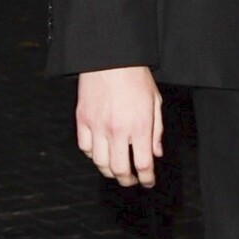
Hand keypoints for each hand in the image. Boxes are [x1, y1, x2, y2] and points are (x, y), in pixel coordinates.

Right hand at [77, 66, 162, 186]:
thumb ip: (156, 131)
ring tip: (116, 170)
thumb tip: (155, 154)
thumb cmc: (136, 77)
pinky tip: (101, 153)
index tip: (148, 182)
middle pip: (119, 169)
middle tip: (131, 180)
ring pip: (99, 162)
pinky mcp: (82, 119)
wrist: (110, 57)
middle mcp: (117, 129)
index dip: (146, 178)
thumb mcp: (155, 102)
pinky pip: (85, 147)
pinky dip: (93, 155)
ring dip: (109, 171)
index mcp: (139, 126)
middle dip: (127, 180)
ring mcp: (97, 125)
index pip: (143, 164)